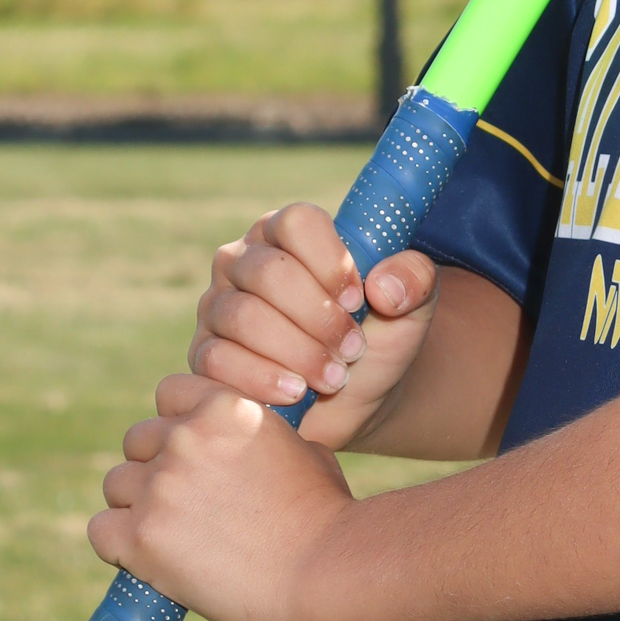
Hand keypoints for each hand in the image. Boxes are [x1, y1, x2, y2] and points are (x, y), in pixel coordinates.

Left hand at [90, 373, 355, 620]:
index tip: (194, 452)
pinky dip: (119, 547)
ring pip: (116, 485)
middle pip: (138, 441)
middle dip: (156, 469)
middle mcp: (186, 437)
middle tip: (187, 506)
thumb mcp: (304, 452)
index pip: (169, 393)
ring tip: (174, 538)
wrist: (325, 572)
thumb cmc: (327, 518)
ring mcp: (160, 485)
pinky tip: (149, 560)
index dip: (178, 423)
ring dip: (137, 507)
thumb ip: (263, 439)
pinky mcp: (141, 535)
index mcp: (225, 408)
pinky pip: (102, 530)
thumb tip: (246, 453)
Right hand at [188, 203, 438, 449]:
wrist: (354, 398)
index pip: (297, 222)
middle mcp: (243, 260)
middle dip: (318, 318)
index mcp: (288, 233)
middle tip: (353, 349)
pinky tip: (295, 393)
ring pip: (243, 318)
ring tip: (335, 378)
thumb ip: (416, 279)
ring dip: (297, 352)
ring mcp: (217, 306)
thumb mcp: (412, 307)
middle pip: (268, 273)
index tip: (358, 300)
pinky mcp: (204, 353)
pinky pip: (217, 359)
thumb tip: (384, 286)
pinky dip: (261, 379)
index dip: (329, 263)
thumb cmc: (376, 337)